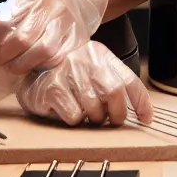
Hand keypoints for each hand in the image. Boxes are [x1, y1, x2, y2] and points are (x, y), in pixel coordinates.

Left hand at [0, 0, 107, 78]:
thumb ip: (9, 16)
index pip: (4, 21)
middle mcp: (48, 9)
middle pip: (22, 39)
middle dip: (2, 56)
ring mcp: (64, 24)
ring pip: (42, 51)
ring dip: (22, 65)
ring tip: (12, 69)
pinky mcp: (76, 37)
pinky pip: (58, 57)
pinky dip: (42, 66)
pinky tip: (33, 68)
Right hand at [16, 41, 153, 126]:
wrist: (30, 67)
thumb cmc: (66, 74)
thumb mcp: (92, 71)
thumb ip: (112, 83)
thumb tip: (139, 113)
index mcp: (102, 55)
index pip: (129, 80)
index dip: (142, 102)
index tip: (147, 120)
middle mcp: (87, 59)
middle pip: (114, 92)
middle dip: (116, 113)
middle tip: (110, 121)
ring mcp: (68, 71)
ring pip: (94, 107)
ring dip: (93, 118)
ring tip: (85, 114)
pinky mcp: (53, 86)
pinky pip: (74, 115)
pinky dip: (74, 119)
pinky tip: (65, 109)